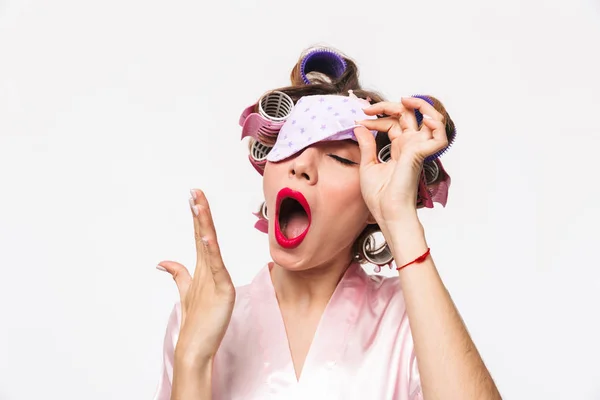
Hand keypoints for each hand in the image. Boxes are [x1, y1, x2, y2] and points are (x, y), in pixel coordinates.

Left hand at [157, 189, 234, 368]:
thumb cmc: (197, 321)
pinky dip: (211, 250)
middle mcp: (212, 269)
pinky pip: (216, 266)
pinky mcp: (223, 290)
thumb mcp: (185, 291)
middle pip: (205, 234)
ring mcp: (218, 278)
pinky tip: (205, 236)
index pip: (199, 235)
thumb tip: (162, 262)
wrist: (198, 346)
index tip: (192, 196)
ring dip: (204, 224)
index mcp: (203, 268)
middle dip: (200, 212)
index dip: (196, 215)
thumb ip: (177, 273)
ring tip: (199, 204)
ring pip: (210, 245)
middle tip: (195, 190)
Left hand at [354, 97, 447, 226]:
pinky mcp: (420, 154)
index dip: (377, 118)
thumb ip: (366, 145)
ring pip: (431, 120)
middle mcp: (410, 146)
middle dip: (389, 106)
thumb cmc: (379, 196)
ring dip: (420, 105)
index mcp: (399, 149)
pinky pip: (439, 137)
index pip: (393, 124)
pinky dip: (436, 124)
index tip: (359, 120)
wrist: (386, 211)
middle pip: (408, 116)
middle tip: (368, 108)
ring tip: (403, 99)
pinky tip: (423, 117)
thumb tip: (359, 127)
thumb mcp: (367, 165)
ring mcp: (417, 149)